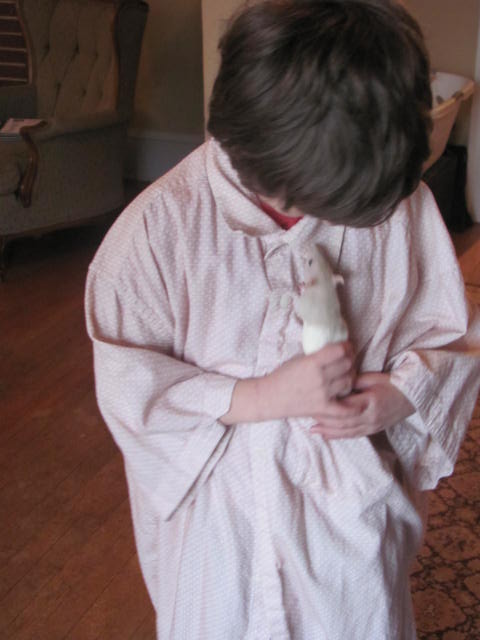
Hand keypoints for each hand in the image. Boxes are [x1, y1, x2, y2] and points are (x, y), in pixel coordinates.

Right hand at [221, 341, 357, 424]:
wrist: (269, 397)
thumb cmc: (282, 376)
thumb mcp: (298, 359)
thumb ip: (317, 355)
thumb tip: (336, 349)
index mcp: (312, 362)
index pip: (340, 350)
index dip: (347, 346)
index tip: (347, 346)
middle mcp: (320, 378)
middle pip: (347, 364)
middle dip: (350, 359)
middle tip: (349, 358)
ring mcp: (323, 394)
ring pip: (349, 381)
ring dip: (351, 376)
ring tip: (348, 374)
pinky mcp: (323, 408)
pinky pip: (345, 409)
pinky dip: (355, 406)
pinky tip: (359, 401)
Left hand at [309, 372, 414, 438]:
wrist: (412, 397)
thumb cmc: (392, 384)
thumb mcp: (373, 378)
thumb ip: (354, 382)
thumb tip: (335, 384)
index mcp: (369, 402)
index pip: (344, 407)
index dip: (328, 407)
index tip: (314, 403)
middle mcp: (370, 417)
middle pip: (343, 422)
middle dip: (325, 422)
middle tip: (308, 417)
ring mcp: (372, 426)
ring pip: (346, 432)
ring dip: (329, 432)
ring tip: (313, 430)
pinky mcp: (373, 430)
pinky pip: (353, 435)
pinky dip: (339, 436)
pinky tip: (327, 436)